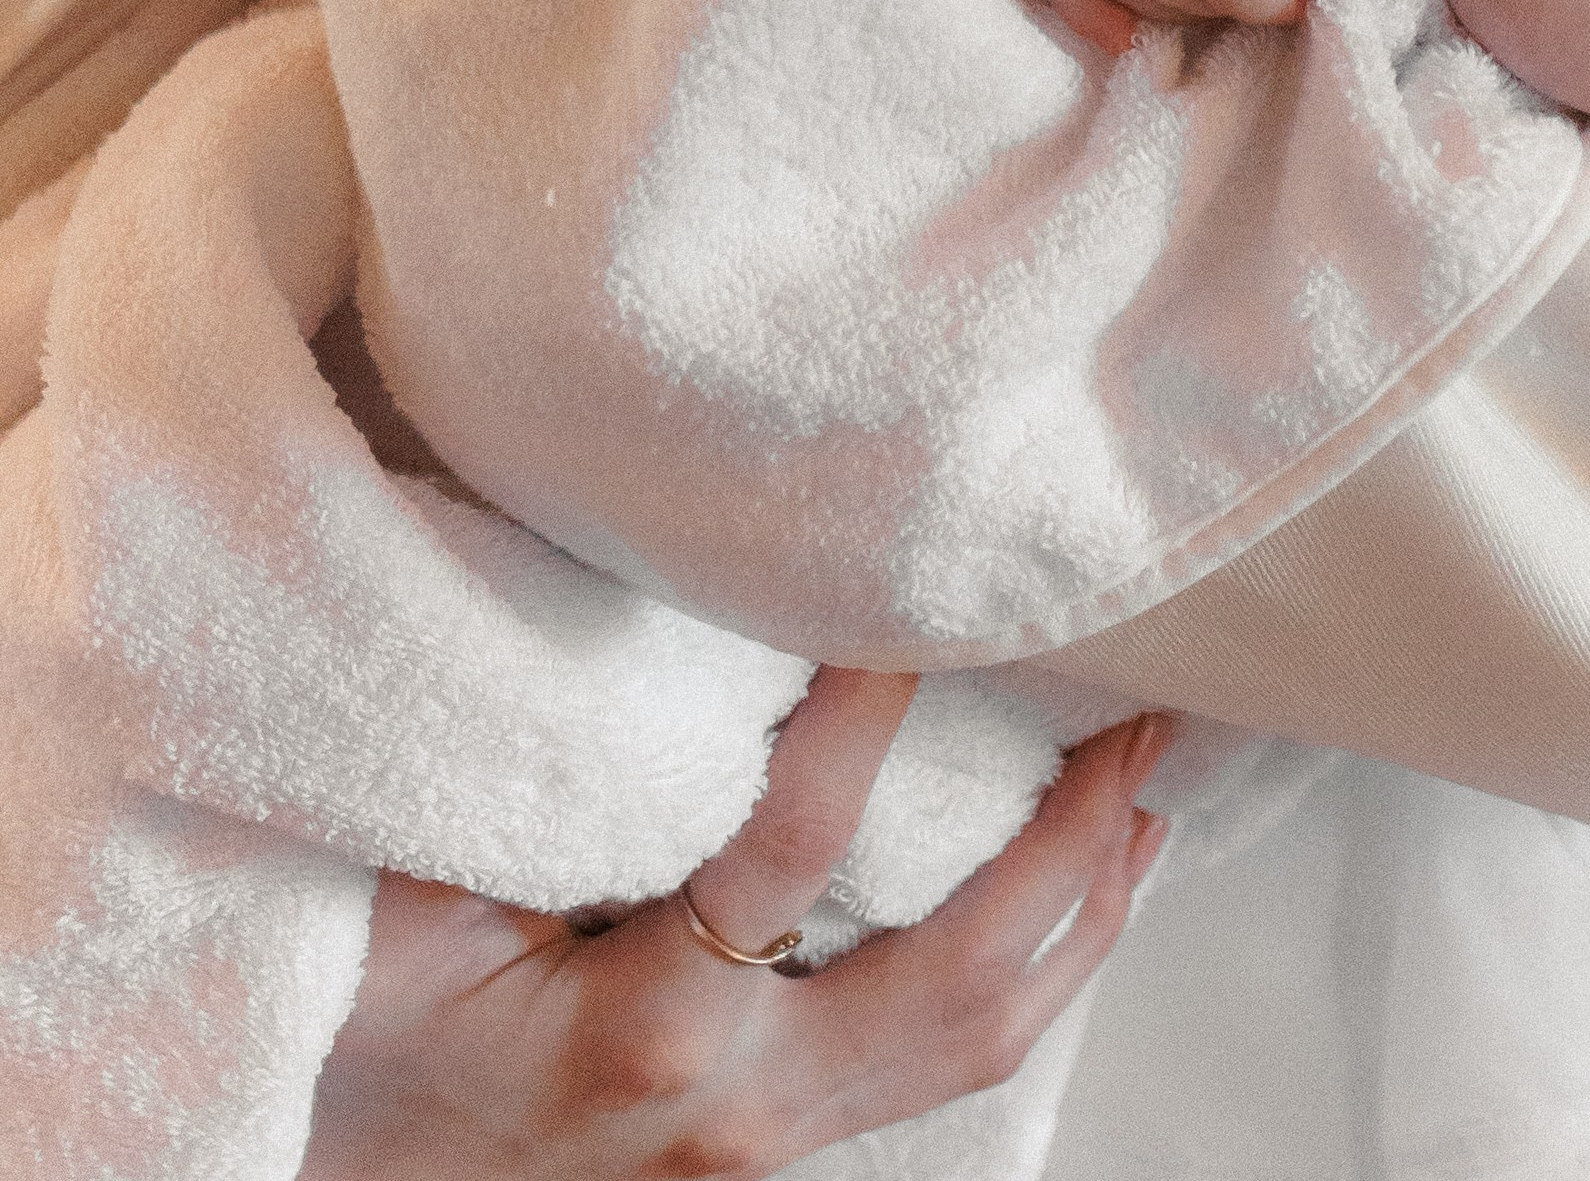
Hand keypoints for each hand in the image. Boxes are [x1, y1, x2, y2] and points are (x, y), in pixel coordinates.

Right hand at [304, 672, 1171, 1178]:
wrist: (326, 1175)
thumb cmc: (352, 1031)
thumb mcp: (396, 895)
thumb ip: (507, 760)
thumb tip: (586, 580)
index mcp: (643, 1025)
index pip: (791, 845)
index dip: (864, 712)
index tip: (916, 597)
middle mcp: (738, 1100)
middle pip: (957, 980)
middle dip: (1068, 845)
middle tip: (1142, 719)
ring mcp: (767, 1139)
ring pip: (974, 1044)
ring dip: (1080, 918)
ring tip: (1150, 798)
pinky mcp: (776, 1142)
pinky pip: (938, 1065)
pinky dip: (1029, 976)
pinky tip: (1077, 901)